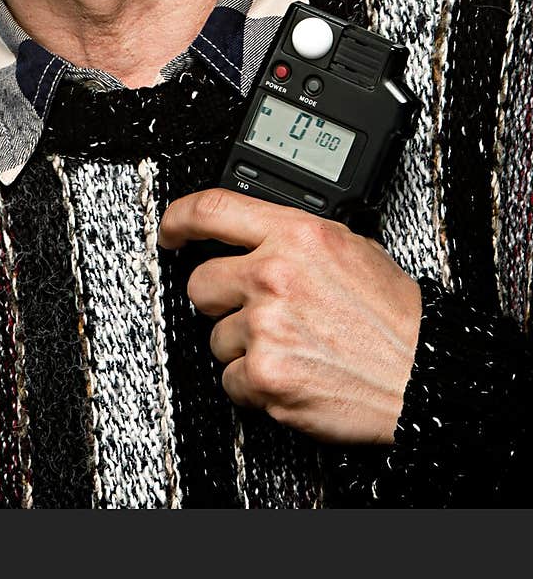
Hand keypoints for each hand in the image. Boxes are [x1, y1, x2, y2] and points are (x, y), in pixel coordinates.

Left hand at [158, 188, 421, 443]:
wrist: (423, 373)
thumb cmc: (396, 316)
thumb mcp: (351, 246)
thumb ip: (299, 237)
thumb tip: (263, 237)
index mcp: (295, 235)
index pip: (212, 210)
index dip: (178, 218)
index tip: (170, 230)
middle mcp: (274, 275)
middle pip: (200, 283)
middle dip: (221, 300)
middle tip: (256, 312)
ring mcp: (266, 326)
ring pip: (216, 337)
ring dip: (244, 346)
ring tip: (293, 347)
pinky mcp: (264, 375)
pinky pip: (230, 379)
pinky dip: (255, 384)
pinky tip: (292, 374)